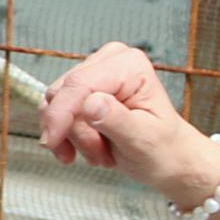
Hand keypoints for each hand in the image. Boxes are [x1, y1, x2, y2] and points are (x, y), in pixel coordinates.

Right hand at [38, 41, 219, 206]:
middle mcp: (111, 61)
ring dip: (72, 137)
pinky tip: (85, 150)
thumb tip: (90, 104)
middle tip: (99, 156)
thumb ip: (116, 120)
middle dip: (74, 131)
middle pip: (64, 94)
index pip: (79, 84)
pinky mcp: (83, 87)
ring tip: (101, 155)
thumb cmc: (163, 150)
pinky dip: (65, 135)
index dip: (60, 114)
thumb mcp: (143, 139)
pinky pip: (56, 109)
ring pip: (56, 103)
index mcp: (130, 66)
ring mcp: (95, 72)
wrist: (168, 158)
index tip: (51, 142)